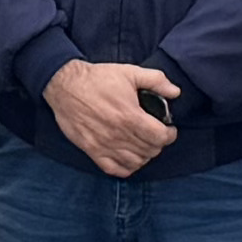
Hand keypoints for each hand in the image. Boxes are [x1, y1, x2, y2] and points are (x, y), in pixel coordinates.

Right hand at [43, 58, 180, 177]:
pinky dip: (126, 167)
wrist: (65, 86)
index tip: (169, 129)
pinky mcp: (92, 150)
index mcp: (130, 116)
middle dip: (158, 144)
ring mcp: (105, 145)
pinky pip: (115, 169)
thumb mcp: (129, 72)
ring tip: (144, 146)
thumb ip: (156, 80)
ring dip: (144, 156)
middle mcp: (118, 134)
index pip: (160, 137)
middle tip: (157, 135)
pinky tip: (129, 158)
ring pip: (135, 162)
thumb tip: (175, 92)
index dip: (169, 135)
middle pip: (149, 151)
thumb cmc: (97, 79)